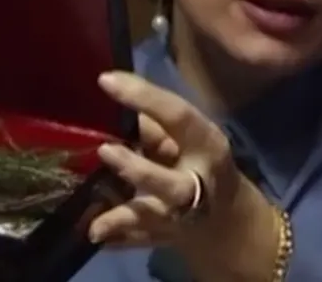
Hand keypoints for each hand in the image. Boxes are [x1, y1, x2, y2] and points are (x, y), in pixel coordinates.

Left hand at [88, 72, 281, 277]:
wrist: (229, 221)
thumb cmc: (200, 163)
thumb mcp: (188, 138)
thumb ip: (155, 126)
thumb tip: (112, 104)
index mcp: (207, 145)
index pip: (178, 116)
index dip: (144, 96)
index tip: (105, 80)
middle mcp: (198, 184)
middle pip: (171, 183)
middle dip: (138, 170)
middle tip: (104, 149)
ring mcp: (183, 218)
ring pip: (153, 218)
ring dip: (122, 215)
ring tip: (95, 219)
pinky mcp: (165, 239)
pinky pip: (138, 240)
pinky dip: (116, 238)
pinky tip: (93, 232)